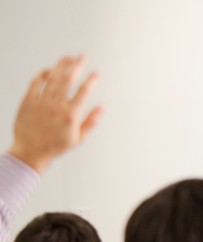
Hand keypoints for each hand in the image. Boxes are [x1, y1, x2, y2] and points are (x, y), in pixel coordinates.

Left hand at [9, 55, 101, 173]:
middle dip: (76, 66)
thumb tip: (101, 108)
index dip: (91, 80)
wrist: (30, 151)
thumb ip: (91, 122)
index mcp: (70, 115)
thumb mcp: (78, 138)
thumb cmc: (55, 146)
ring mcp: (41, 102)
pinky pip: (35, 83)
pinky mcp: (28, 102)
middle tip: (82, 57)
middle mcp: (56, 106)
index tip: (96, 73)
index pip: (83, 92)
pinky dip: (42, 75)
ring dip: (61, 66)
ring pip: (52, 78)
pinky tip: (48, 69)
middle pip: (68, 80)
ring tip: (67, 57)